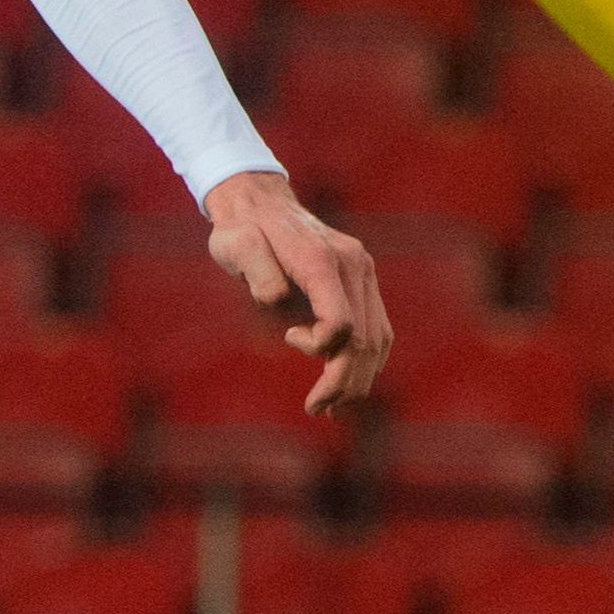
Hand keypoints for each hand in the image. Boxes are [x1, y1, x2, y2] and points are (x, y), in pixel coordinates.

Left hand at [203, 169, 391, 415]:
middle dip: (343, 381)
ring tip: (331, 407)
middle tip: (317, 409)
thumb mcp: (235, 246)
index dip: (320, 348)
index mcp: (324, 262)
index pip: (342, 322)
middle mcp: (354, 266)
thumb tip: (276, 301)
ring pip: (377, 338)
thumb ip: (257, 272)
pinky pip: (376, 328)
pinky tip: (347, 384)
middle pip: (365, 338)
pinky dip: (366, 360)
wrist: (259, 204)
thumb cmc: (241, 231)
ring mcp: (363, 273)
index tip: (288, 338)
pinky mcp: (362, 281)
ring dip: (359, 378)